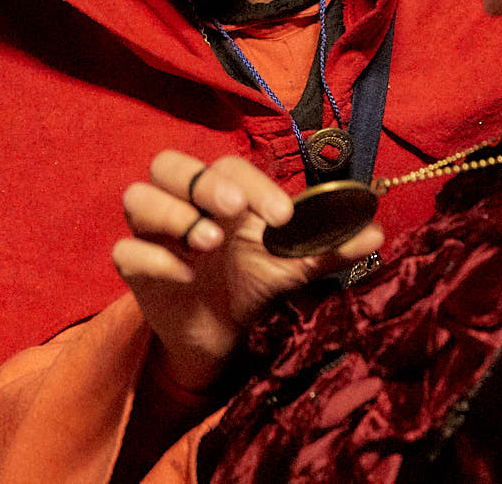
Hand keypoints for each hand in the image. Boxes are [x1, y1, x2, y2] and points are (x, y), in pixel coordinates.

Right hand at [112, 150, 382, 392]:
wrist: (224, 336)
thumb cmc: (256, 283)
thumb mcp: (295, 267)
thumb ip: (329, 249)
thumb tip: (376, 233)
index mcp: (222, 192)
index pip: (227, 167)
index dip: (253, 183)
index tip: (284, 217)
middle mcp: (183, 202)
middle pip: (168, 164)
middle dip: (200, 181)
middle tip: (233, 211)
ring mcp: (155, 234)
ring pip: (137, 197)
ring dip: (172, 213)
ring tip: (208, 242)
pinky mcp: (136, 269)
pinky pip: (125, 251)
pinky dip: (151, 257)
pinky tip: (184, 275)